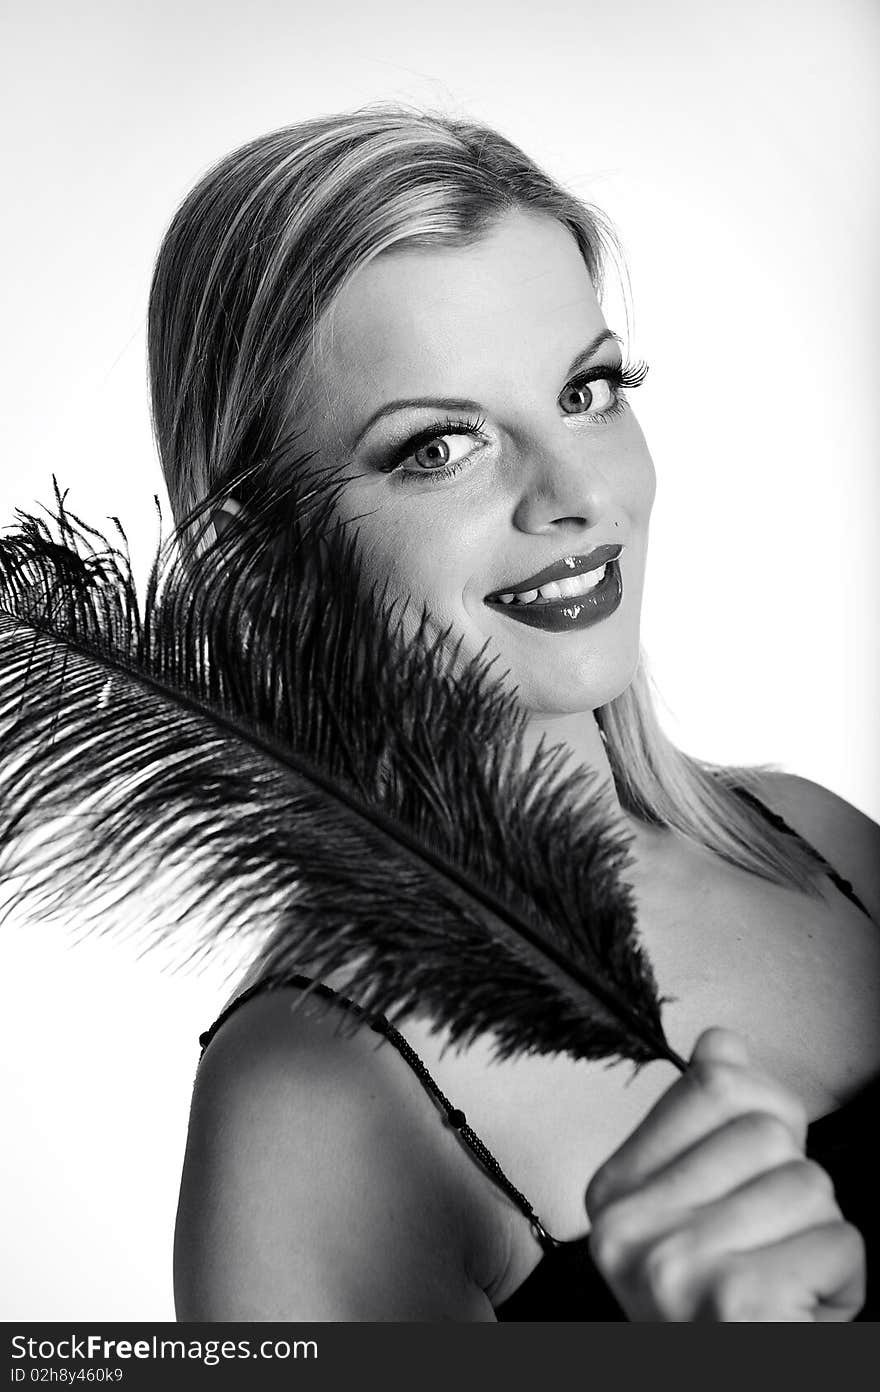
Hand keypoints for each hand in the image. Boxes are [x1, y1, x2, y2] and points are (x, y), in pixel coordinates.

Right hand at [585, 1028, 864, 1320]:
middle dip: (796, 1191)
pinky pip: (840, 1241)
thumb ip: (706, 1121)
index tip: (749, 1177)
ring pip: (810, 1186)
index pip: (714, 1080)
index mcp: (613, 1195)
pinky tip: (802, 1314)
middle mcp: (629, 1230)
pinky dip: (845, 1282)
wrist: (734, 1388)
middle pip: (769, 1133)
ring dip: (822, 1240)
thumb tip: (721, 1043)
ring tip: (786, 1288)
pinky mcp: (737, 1302)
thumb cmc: (725, 1320)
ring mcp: (676, 1266)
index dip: (765, 1118)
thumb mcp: (699, 1213)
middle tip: (768, 1250)